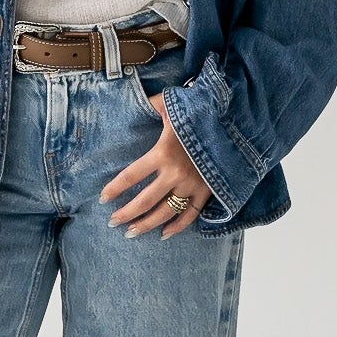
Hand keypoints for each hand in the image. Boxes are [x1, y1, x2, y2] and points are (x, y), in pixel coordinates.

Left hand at [99, 94, 213, 238]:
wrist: (233, 122)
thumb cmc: (198, 111)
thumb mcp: (171, 103)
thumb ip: (151, 104)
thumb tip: (135, 102)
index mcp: (163, 152)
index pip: (131, 175)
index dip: (115, 189)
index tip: (103, 198)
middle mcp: (176, 172)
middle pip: (145, 200)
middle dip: (126, 214)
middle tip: (113, 222)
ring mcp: (192, 184)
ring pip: (165, 212)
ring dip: (147, 224)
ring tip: (131, 232)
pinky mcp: (207, 191)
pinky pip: (190, 214)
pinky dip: (177, 227)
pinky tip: (164, 234)